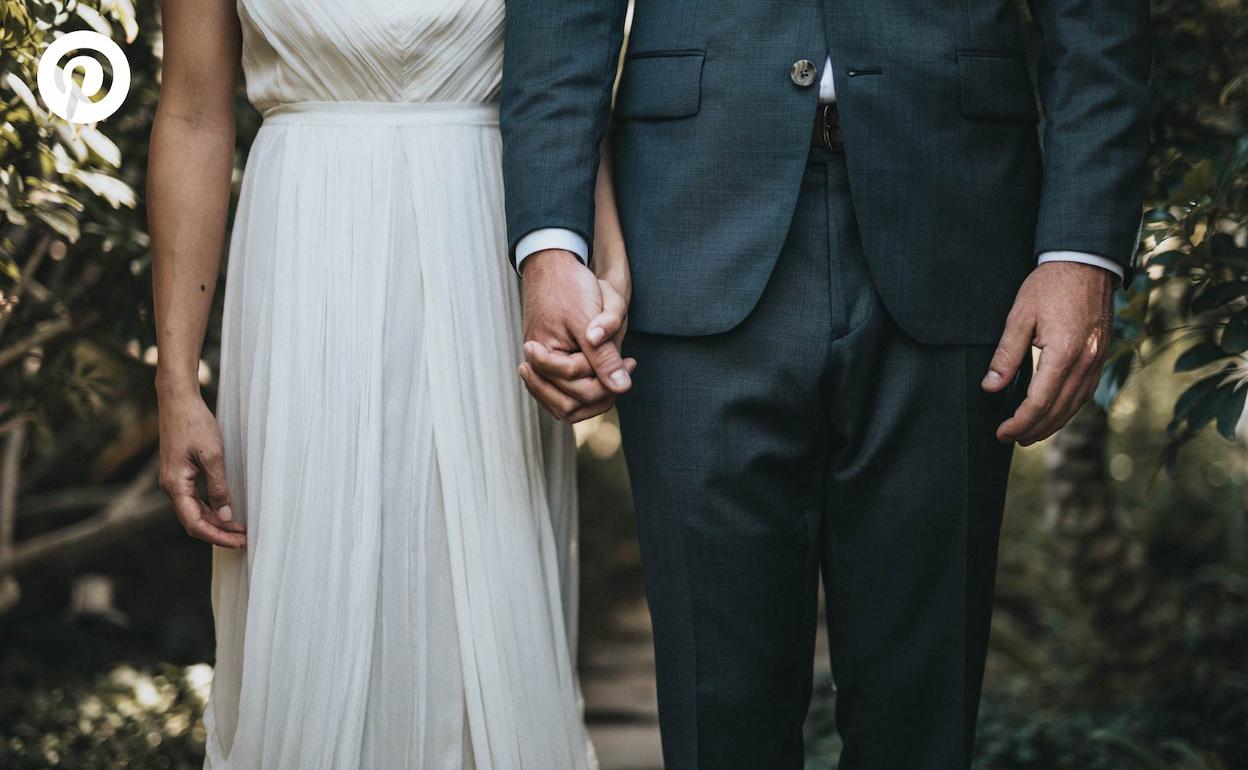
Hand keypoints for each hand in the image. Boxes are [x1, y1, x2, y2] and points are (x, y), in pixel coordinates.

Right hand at [157, 390, 245, 547]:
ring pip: (195, 511)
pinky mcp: (180, 473)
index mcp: (175, 485)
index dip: (218, 536)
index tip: (240, 542)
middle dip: (219, 533)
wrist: (178, 401)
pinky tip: (227, 509)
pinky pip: (194, 499)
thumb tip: (226, 514)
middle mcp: (171, 487)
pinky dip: (211, 508)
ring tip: (240, 528)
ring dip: (216, 522)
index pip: (196, 524)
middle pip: (194, 521)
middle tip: (245, 539)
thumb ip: (218, 487)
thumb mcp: (213, 456)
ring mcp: (174, 480)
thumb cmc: (194, 424)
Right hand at [518, 249, 633, 420]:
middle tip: (626, 365)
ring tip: (614, 374)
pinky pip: (560, 395)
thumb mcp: (591, 318)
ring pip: (564, 406)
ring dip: (592, 397)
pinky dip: (581, 393)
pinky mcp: (543, 365)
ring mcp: (537, 369)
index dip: (609, 379)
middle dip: (602, 390)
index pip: (581, 390)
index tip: (631, 360)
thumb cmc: (570, 285)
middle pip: (572, 405)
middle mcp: (535, 368)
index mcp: (543, 357)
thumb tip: (622, 388)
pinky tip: (601, 375)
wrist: (551, 265)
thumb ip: (604, 356)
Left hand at [984, 261, 1113, 445]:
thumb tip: (990, 388)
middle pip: (1058, 410)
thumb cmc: (1049, 284)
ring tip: (1030, 435)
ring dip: (1052, 424)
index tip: (1002, 432)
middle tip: (1010, 439)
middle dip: (1033, 429)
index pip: (1039, 402)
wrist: (1087, 261)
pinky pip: (1085, 392)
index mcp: (1065, 352)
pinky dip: (1068, 408)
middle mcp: (1086, 361)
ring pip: (1075, 405)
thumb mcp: (1020, 315)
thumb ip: (1006, 355)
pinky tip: (1054, 413)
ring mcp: (1097, 360)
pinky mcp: (1100, 355)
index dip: (1019, 422)